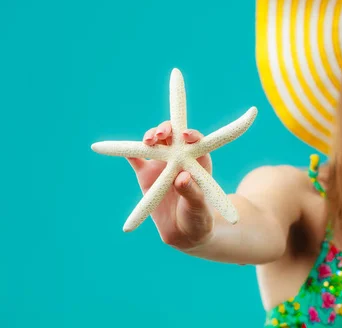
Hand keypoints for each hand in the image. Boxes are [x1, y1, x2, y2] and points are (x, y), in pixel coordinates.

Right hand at [125, 121, 214, 248]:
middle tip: (161, 134)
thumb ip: (191, 191)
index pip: (195, 142)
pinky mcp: (145, 174)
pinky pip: (135, 159)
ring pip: (154, 143)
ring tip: (148, 142)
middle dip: (167, 129)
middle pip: (172, 136)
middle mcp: (180, 157)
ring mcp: (161, 164)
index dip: (191, 135)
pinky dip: (127, 151)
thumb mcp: (198, 205)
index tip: (185, 135)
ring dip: (150, 137)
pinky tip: (121, 148)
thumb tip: (182, 177)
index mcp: (198, 160)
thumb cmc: (198, 216)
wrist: (183, 233)